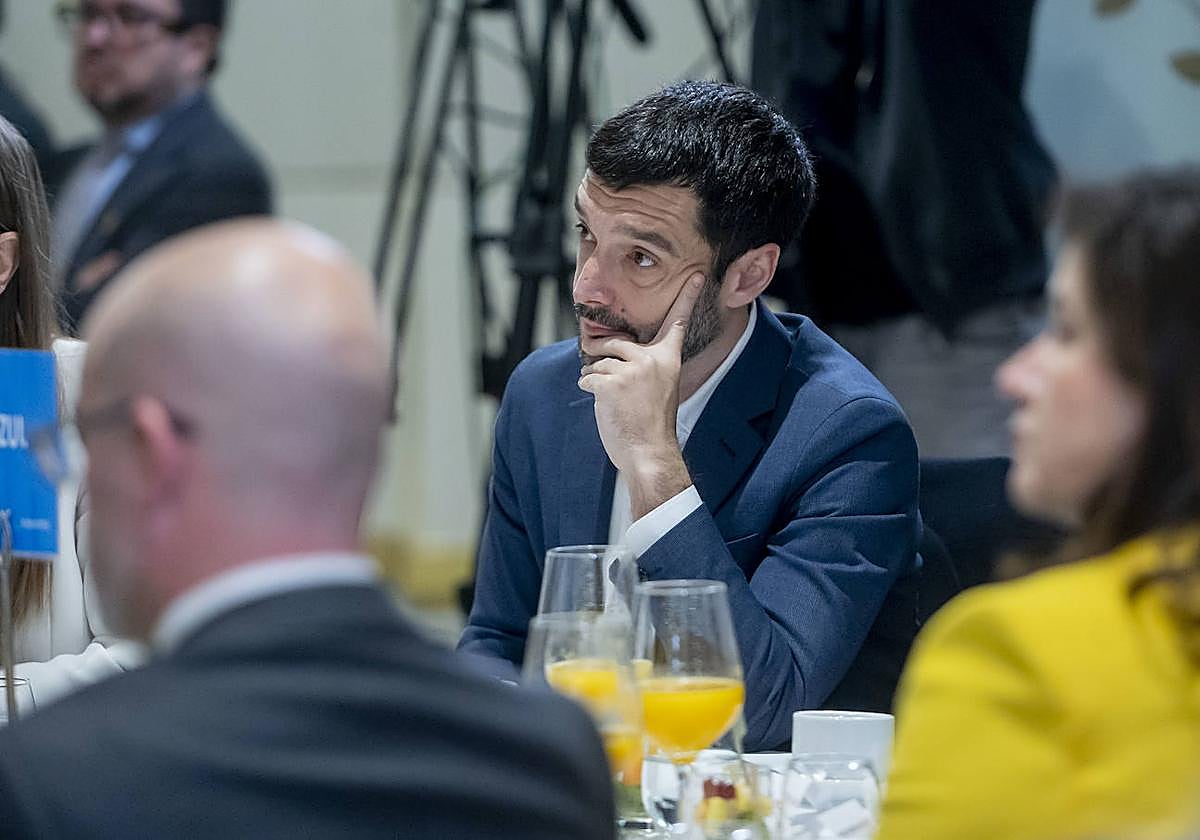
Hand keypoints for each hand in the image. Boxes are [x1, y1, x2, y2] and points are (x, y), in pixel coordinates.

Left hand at [578, 273, 704, 518]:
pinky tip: (604, 405)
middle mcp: (652, 360)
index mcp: (668, 359)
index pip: (678, 322)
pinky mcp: (610, 382)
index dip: (687, 296)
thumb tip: (609, 352)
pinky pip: (588, 376)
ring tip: (613, 401)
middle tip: (609, 380)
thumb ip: (643, 367)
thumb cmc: (651, 425)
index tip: (697, 274)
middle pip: (615, 342)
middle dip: (602, 355)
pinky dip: (589, 389)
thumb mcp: (658, 389)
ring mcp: (631, 370)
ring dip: (596, 378)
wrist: (649, 453)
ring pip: (599, 361)